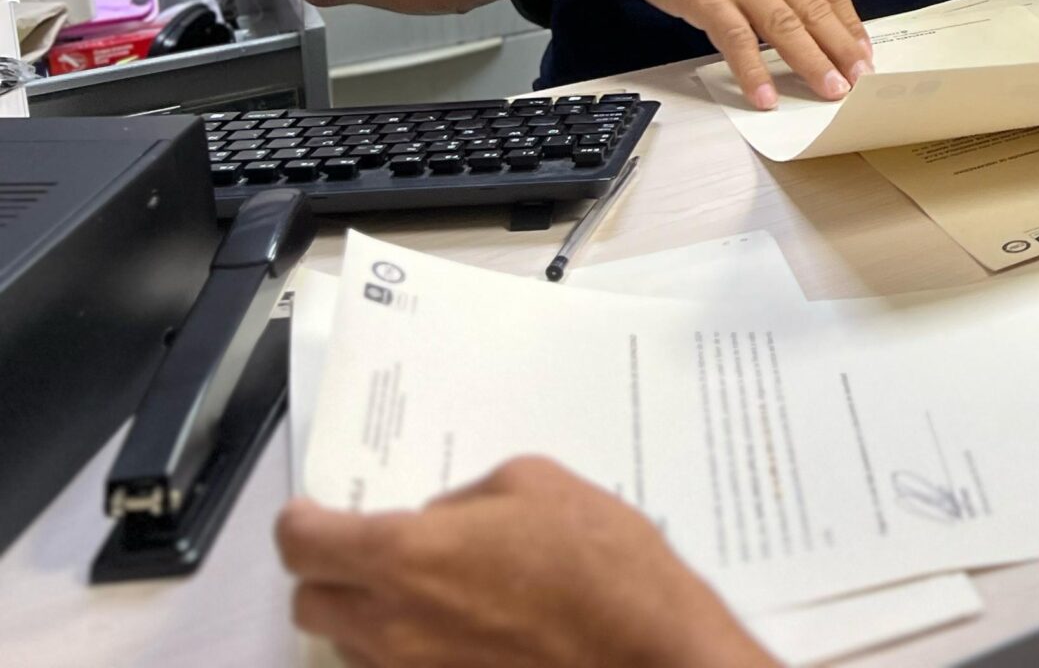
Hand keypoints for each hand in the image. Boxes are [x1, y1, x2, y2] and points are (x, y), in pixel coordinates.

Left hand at [276, 457, 772, 667]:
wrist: (645, 647)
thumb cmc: (600, 561)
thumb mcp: (534, 483)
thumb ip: (464, 498)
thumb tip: (439, 521)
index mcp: (405, 556)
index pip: (302, 544)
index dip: (300, 522)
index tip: (311, 513)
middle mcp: (391, 624)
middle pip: (309, 603)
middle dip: (328, 571)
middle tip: (369, 548)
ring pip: (348, 645)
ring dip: (367, 613)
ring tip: (425, 588)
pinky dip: (404, 647)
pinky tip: (456, 624)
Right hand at [589, 0, 868, 109]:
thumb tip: (806, 9)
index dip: (850, 23)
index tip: (863, 52)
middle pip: (814, 10)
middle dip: (841, 50)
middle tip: (859, 81)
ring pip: (785, 27)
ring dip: (811, 64)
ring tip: (830, 91)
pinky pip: (738, 41)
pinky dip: (754, 72)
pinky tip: (767, 96)